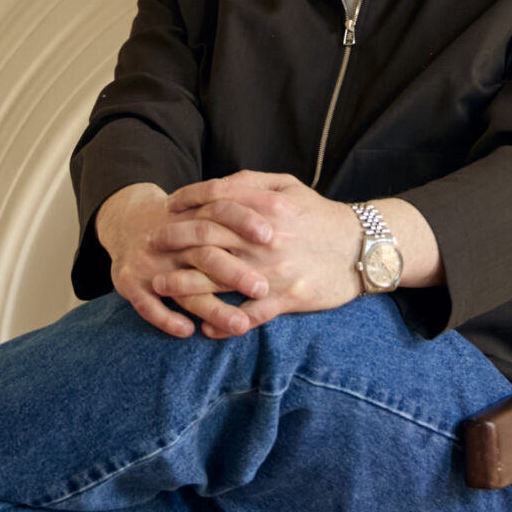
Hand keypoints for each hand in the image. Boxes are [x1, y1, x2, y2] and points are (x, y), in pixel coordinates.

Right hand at [94, 182, 274, 339]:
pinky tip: (187, 331)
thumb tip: (278, 205)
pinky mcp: (129, 282)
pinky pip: (146, 305)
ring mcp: (150, 262)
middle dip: (234, 272)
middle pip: (205, 253)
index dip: (245, 221)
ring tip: (240, 325)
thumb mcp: (203, 201)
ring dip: (211, 308)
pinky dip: (165, 318)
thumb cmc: (180, 218)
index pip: (221, 211)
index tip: (270, 237)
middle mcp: (171, 240)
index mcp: (191, 216)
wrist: (126, 222)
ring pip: (182, 287)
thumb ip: (235, 199)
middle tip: (262, 288)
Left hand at [162, 173, 442, 327]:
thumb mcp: (288, 186)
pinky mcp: (288, 300)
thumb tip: (213, 186)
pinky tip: (204, 327)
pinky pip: (249, 316)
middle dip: (173, 245)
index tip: (163, 213)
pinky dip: (224, 323)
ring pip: (220, 281)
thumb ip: (250, 183)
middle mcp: (265, 242)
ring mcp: (274, 273)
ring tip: (161, 287)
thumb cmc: (319, 215)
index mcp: (264, 211)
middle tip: (149, 249)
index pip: (214, 203)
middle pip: (207, 242)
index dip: (184, 207)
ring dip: (185, 286)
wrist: (363, 248)